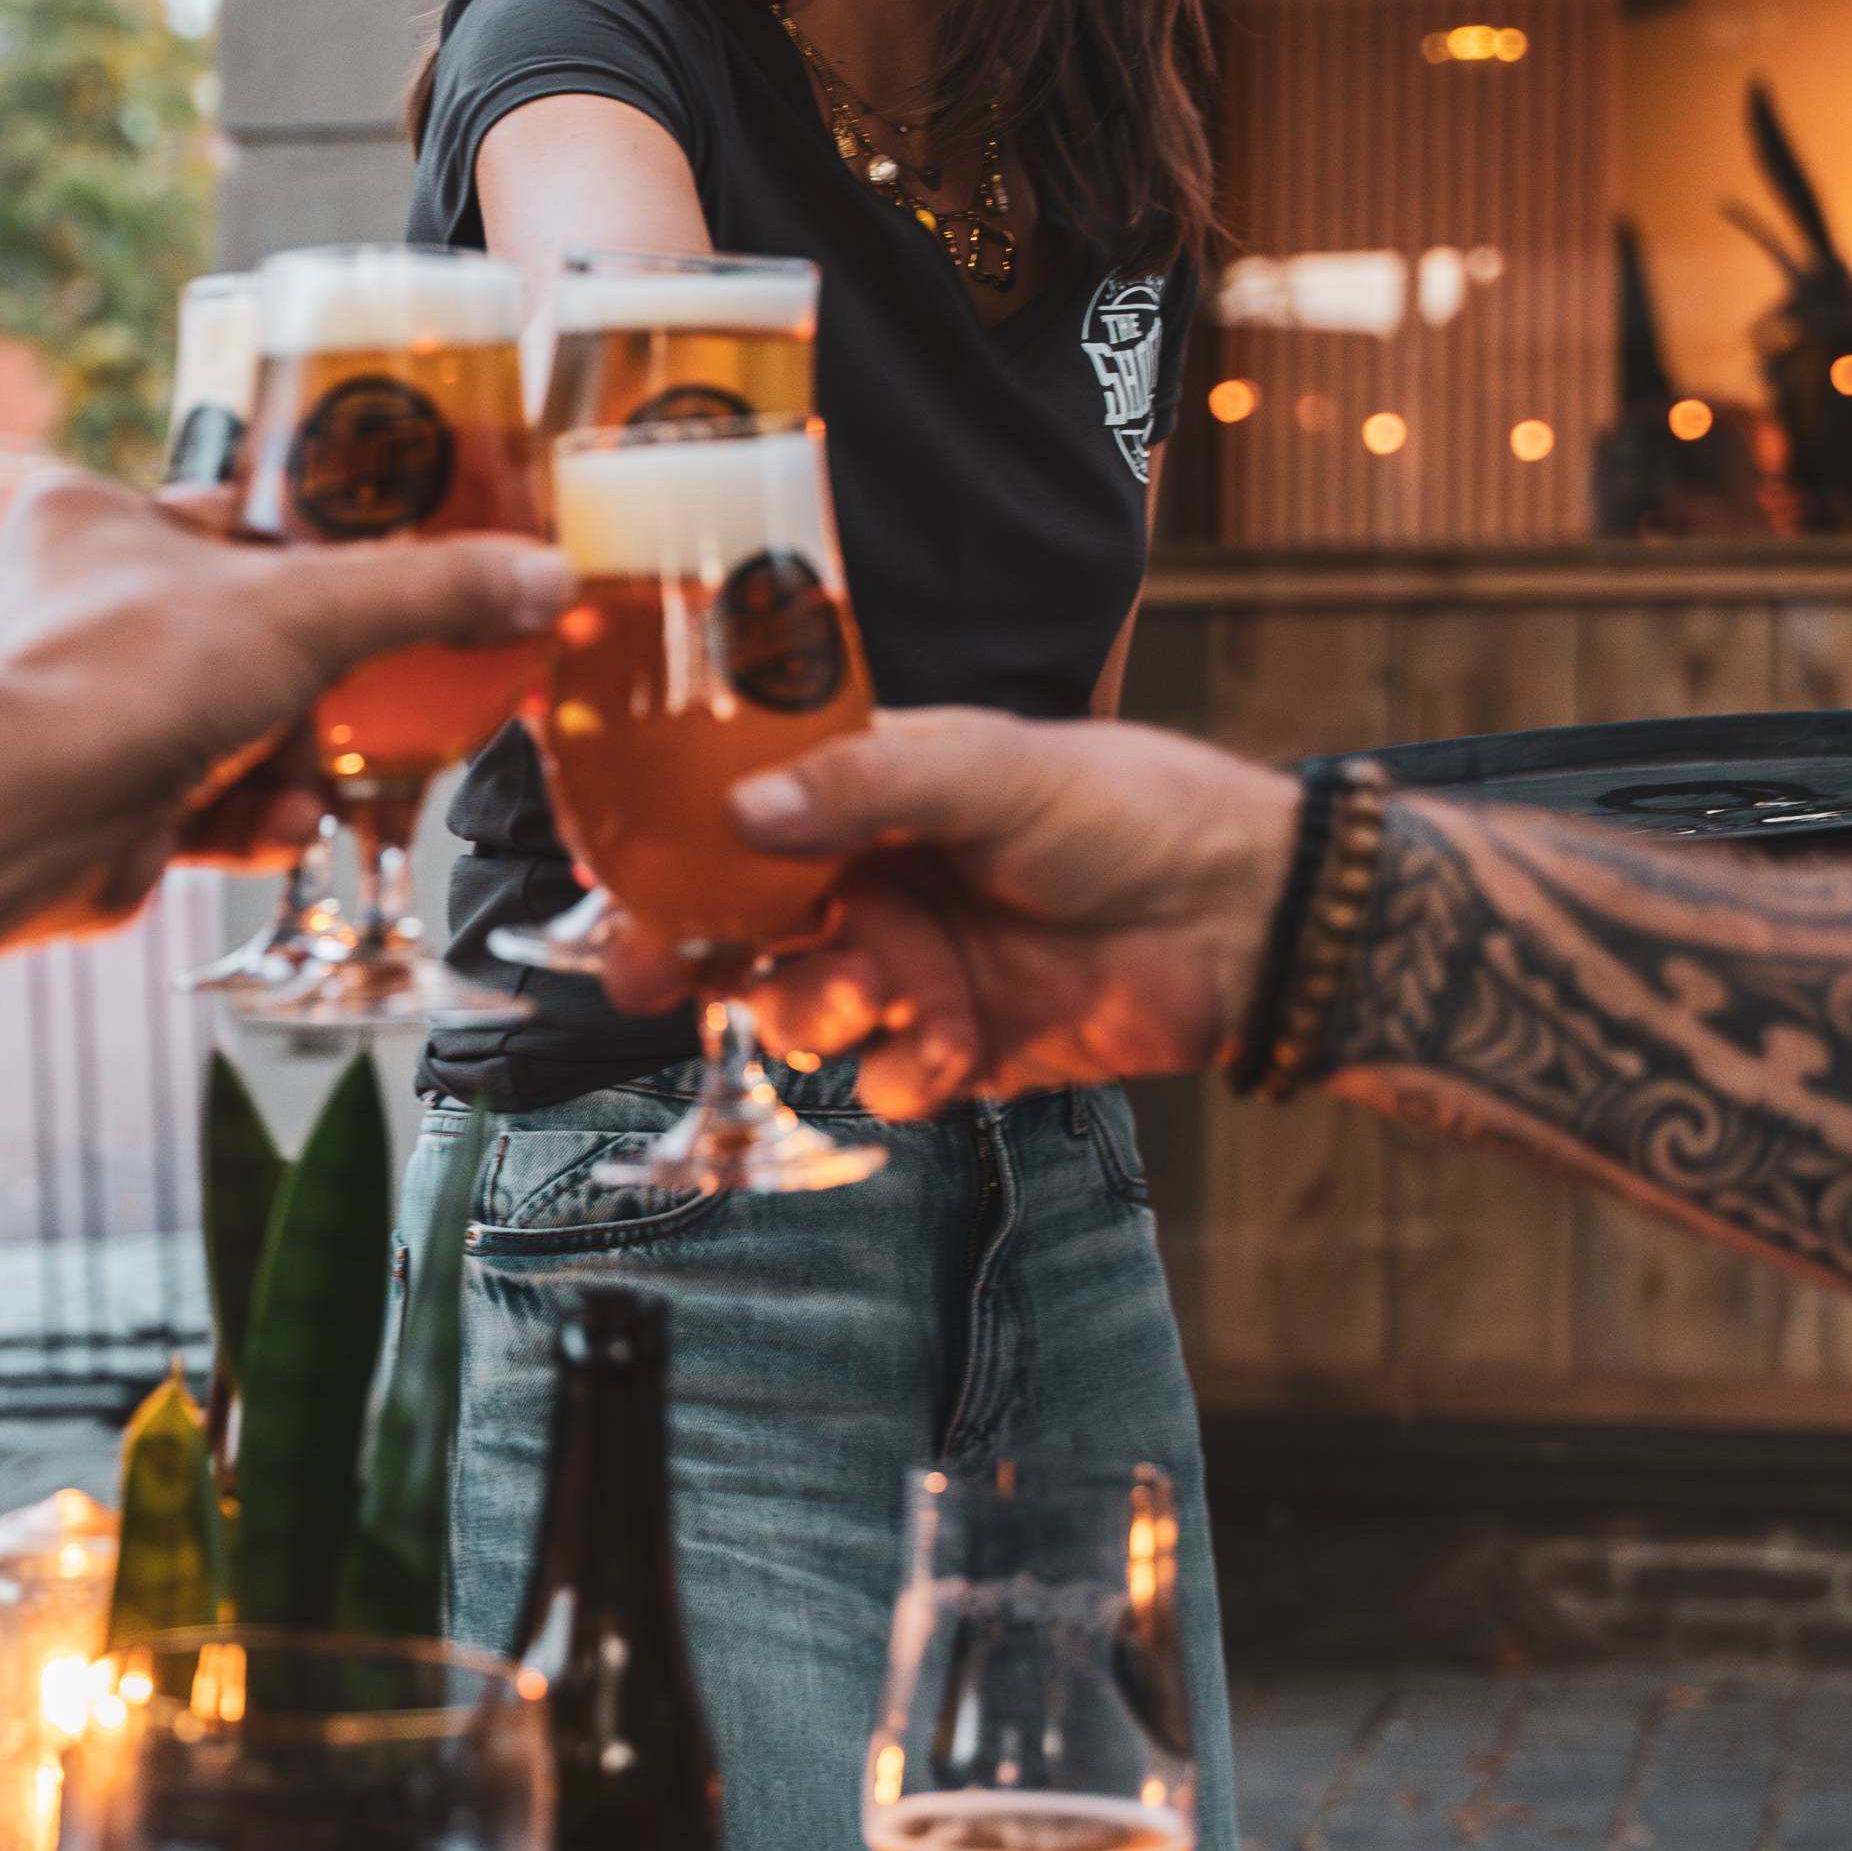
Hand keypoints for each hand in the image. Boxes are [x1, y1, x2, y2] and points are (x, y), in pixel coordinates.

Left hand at [0, 470, 568, 921]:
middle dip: (314, 689)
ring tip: (319, 776)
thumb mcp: (308, 607)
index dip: (312, 559)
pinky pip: (205, 804)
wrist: (20, 816)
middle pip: (242, 640)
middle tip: (370, 701)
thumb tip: (536, 575)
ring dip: (292, 761)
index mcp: (99, 522)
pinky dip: (253, 818)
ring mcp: (84, 713)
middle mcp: (75, 613)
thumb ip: (430, 592)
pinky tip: (279, 821)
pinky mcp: (102, 805)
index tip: (382, 586)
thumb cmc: (107, 674)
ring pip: (228, 729)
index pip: (232, 523)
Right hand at [699, 712, 1302, 1112]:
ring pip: (801, 1013)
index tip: (613, 889)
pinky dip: (910, 1068)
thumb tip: (740, 812)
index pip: (733, 827)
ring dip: (825, 1008)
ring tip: (890, 983)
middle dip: (696, 959)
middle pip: (739, 935)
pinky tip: (961, 1039)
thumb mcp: (990, 768)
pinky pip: (885, 1082)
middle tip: (657, 977)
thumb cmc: (1126, 809)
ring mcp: (910, 971)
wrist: (1239, 917)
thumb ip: (862, 787)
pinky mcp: (955, 1050)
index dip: (667, 861)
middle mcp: (870, 885)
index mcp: (865, 799)